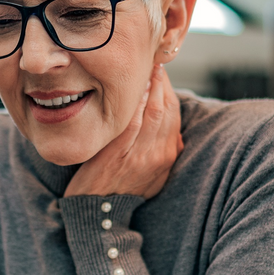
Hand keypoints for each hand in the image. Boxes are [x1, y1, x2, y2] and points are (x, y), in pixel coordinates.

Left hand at [65, 63, 183, 198]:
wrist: (99, 214)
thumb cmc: (119, 189)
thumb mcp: (151, 173)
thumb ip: (160, 149)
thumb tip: (166, 128)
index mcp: (168, 156)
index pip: (174, 113)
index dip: (167, 88)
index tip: (158, 71)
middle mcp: (160, 155)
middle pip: (167, 108)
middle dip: (160, 81)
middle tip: (150, 61)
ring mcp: (140, 155)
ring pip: (153, 112)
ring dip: (149, 87)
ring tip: (142, 68)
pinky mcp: (119, 155)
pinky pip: (131, 124)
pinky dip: (133, 104)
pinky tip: (129, 89)